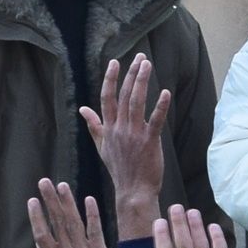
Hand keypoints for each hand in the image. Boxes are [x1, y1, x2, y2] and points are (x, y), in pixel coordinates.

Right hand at [25, 180, 126, 247]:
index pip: (41, 234)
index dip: (37, 216)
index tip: (33, 200)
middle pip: (56, 223)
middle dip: (49, 200)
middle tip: (44, 181)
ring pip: (73, 223)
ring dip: (67, 203)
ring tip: (62, 185)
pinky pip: (95, 231)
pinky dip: (91, 215)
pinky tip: (88, 200)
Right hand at [82, 56, 174, 243]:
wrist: (132, 191)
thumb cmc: (120, 168)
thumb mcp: (101, 146)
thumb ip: (93, 126)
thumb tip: (82, 109)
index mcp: (109, 128)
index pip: (106, 97)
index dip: (110, 78)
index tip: (115, 61)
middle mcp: (119, 128)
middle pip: (123, 95)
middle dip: (131, 73)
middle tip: (140, 56)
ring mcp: (134, 134)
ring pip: (136, 102)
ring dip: (141, 82)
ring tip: (147, 65)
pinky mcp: (149, 142)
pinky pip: (155, 121)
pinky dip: (159, 106)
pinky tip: (164, 92)